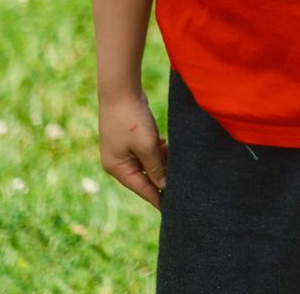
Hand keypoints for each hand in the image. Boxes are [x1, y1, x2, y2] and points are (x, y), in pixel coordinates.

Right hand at [98, 89, 166, 209]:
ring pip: (146, 164)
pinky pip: (145, 152)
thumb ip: (156, 167)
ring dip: (161, 162)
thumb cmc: (131, 119)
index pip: (142, 189)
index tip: (174, 209)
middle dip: (162, 178)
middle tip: (182, 186)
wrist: (120, 90)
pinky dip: (157, 151)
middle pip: (144, 178)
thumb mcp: (147, 145)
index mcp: (117, 168)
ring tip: (177, 161)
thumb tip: (164, 185)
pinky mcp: (128, 138)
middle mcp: (117, 162)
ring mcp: (122, 150)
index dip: (158, 198)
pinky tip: (167, 145)